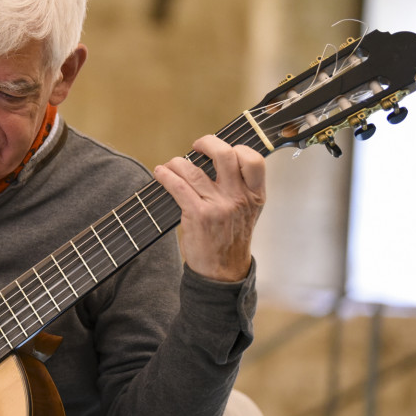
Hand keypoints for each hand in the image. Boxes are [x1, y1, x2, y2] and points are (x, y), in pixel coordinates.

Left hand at [153, 134, 265, 281]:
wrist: (223, 272)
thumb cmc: (231, 239)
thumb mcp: (247, 212)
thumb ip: (240, 188)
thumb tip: (214, 160)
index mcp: (255, 195)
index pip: (253, 159)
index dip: (236, 148)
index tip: (221, 149)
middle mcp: (239, 198)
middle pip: (225, 155)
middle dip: (207, 143)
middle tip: (197, 146)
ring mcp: (219, 206)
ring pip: (194, 170)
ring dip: (178, 163)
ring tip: (171, 165)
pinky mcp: (199, 215)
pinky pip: (179, 187)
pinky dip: (166, 176)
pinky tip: (160, 173)